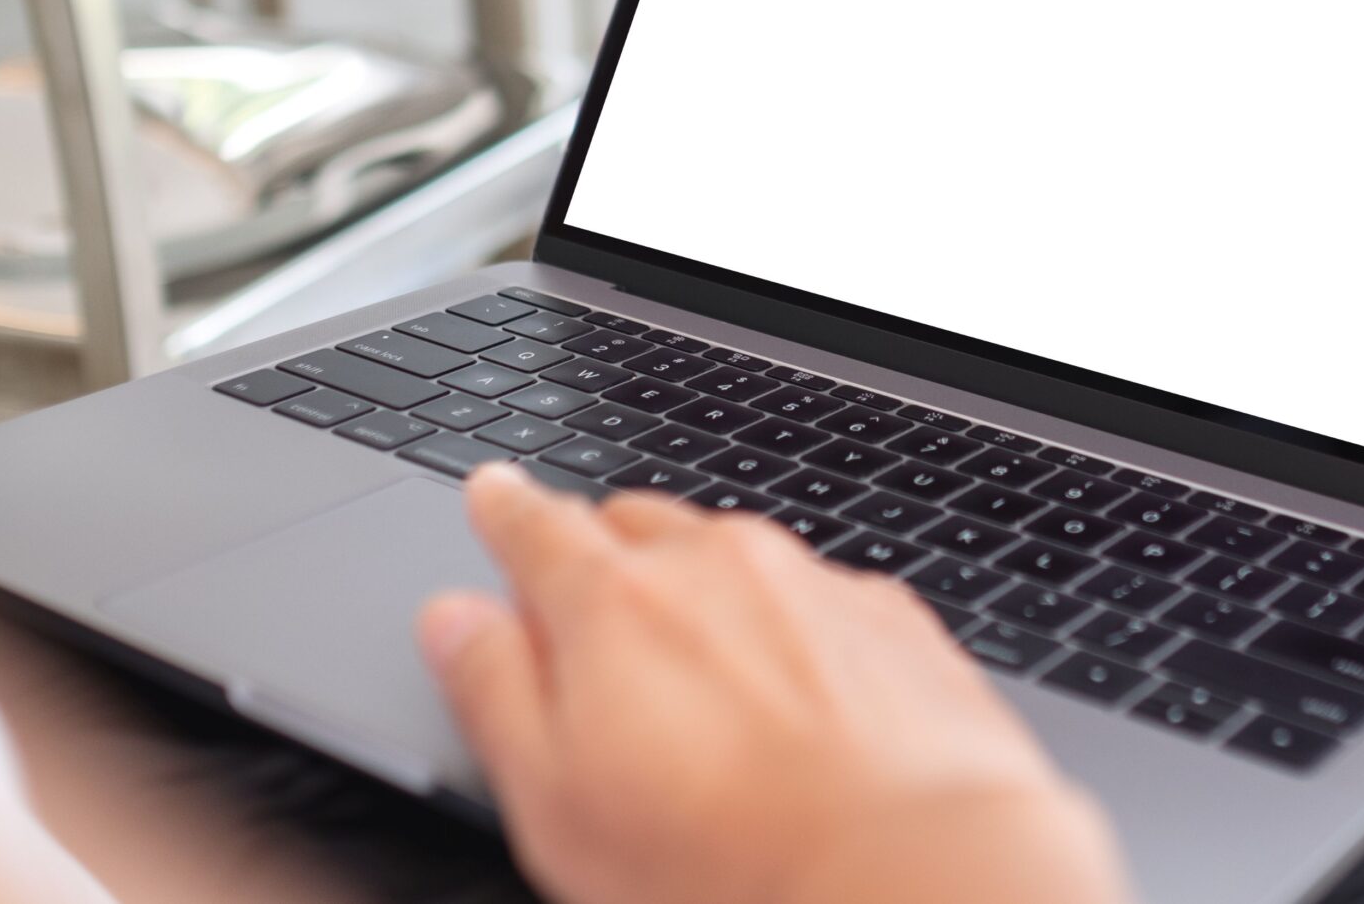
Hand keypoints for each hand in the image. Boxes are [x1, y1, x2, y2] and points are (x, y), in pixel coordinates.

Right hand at [416, 464, 1132, 903]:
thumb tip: (454, 621)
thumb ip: (494, 692)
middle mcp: (713, 563)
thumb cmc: (725, 862)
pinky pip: (817, 597)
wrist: (909, 868)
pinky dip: (792, 630)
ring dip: (704, 592)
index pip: (535, 525)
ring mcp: (810, 580)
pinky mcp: (887, 615)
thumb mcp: (555, 801)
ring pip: (732, 557)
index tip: (493, 495)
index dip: (503, 509)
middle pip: (635, 527)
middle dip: (604, 556)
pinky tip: (798, 702)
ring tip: (702, 684)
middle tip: (594, 624)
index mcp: (612, 603)